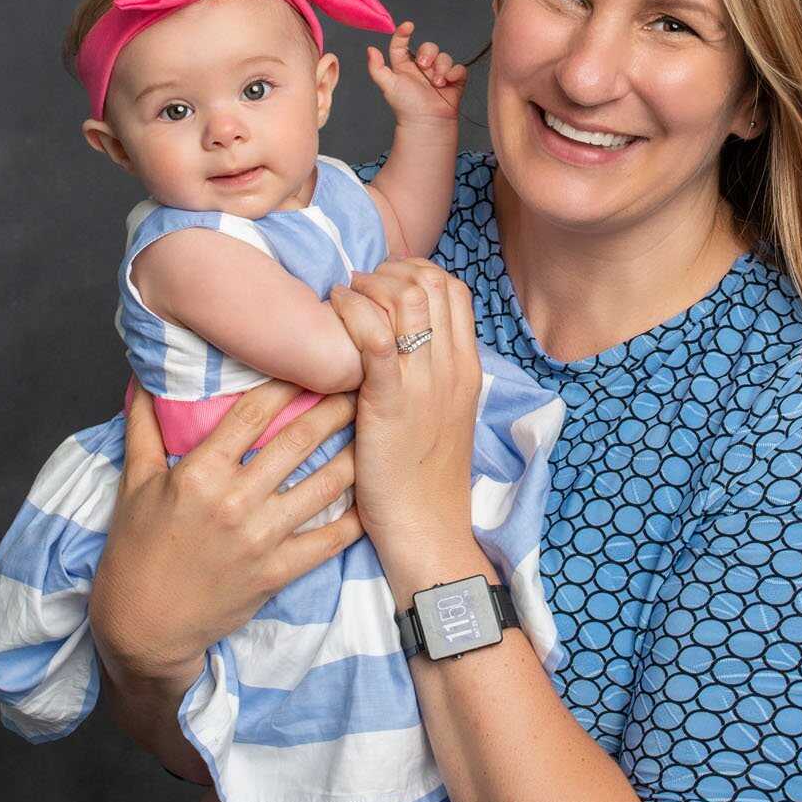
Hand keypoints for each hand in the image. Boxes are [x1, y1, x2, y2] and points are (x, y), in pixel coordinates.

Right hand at [88, 380, 363, 680]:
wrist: (143, 626)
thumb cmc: (134, 552)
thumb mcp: (133, 484)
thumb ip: (143, 428)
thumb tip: (142, 378)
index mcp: (199, 473)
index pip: (252, 413)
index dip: (287, 381)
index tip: (312, 359)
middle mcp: (235, 501)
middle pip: (298, 441)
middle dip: (334, 408)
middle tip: (361, 382)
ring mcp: (260, 539)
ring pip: (323, 486)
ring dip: (354, 455)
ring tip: (377, 431)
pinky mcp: (277, 573)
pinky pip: (328, 541)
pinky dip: (356, 520)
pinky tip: (375, 498)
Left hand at [327, 259, 482, 565]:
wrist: (427, 530)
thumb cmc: (423, 479)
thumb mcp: (440, 417)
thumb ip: (428, 376)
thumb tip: (398, 340)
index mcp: (467, 369)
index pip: (453, 289)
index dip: (415, 272)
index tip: (381, 286)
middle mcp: (453, 368)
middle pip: (432, 282)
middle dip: (388, 271)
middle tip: (357, 290)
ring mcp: (426, 383)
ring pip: (408, 298)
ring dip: (368, 286)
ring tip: (342, 301)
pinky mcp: (391, 402)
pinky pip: (377, 336)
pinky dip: (353, 312)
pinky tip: (334, 313)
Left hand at [365, 21, 466, 126]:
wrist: (426, 123)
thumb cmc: (405, 106)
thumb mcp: (387, 85)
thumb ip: (377, 68)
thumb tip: (370, 49)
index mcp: (404, 66)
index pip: (402, 44)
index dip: (404, 33)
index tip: (408, 26)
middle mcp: (421, 67)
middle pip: (428, 47)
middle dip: (427, 53)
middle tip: (424, 65)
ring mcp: (438, 73)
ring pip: (444, 56)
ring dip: (441, 67)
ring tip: (437, 83)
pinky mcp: (453, 81)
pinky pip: (459, 68)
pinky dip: (455, 72)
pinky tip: (449, 81)